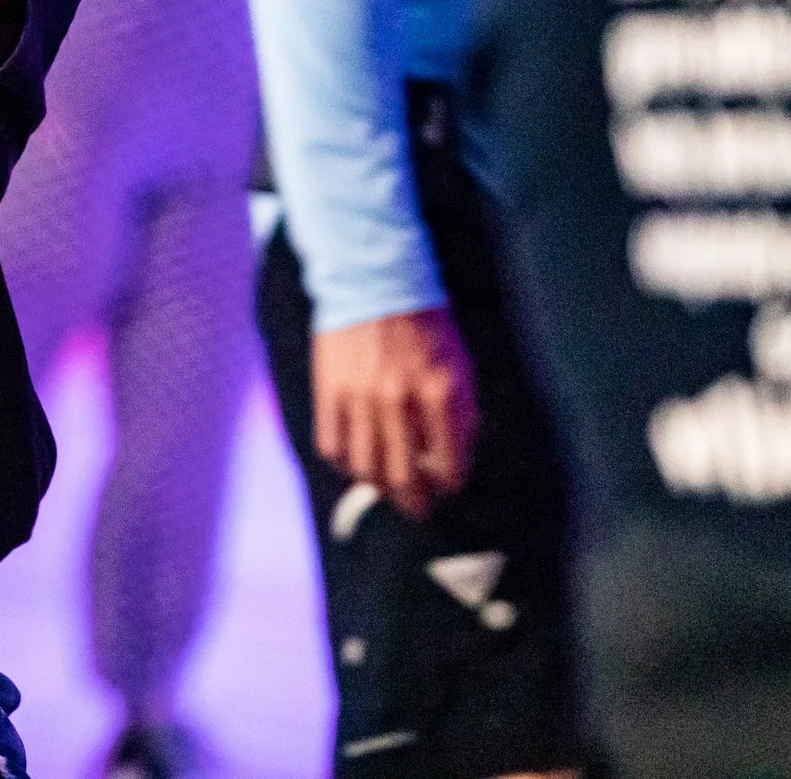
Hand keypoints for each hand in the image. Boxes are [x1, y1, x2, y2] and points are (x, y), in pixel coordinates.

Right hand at [312, 307, 478, 518]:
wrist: (374, 281)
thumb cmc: (425, 327)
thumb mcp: (460, 367)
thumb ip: (461, 417)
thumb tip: (451, 463)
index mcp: (441, 393)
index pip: (450, 467)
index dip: (450, 485)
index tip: (446, 486)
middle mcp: (400, 400)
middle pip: (405, 479)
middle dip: (415, 503)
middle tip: (418, 508)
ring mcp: (361, 397)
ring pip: (366, 470)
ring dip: (379, 487)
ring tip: (386, 486)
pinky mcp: (330, 391)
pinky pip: (332, 447)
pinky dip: (344, 463)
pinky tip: (355, 459)